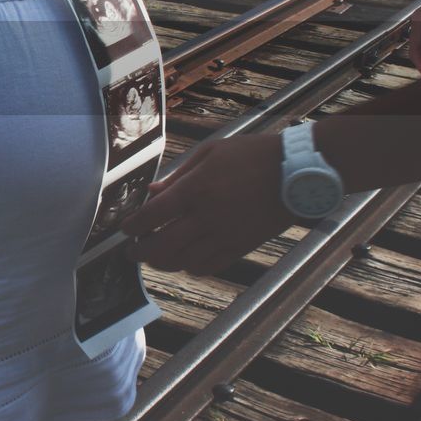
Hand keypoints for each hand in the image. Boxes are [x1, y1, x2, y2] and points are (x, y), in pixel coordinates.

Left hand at [122, 134, 294, 276]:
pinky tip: (184, 260)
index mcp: (195, 189)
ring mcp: (224, 235)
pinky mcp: (240, 247)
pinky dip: (190, 267)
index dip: (134, 226)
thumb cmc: (251, 155)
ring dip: (162, 263)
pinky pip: (208, 266)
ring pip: (183, 261)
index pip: (152, 216)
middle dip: (140, 253)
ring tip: (153, 258)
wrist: (295, 172)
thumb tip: (153, 191)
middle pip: (161, 246)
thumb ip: (178, 175)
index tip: (125, 229)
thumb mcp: (210, 153)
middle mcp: (206, 216)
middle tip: (130, 252)